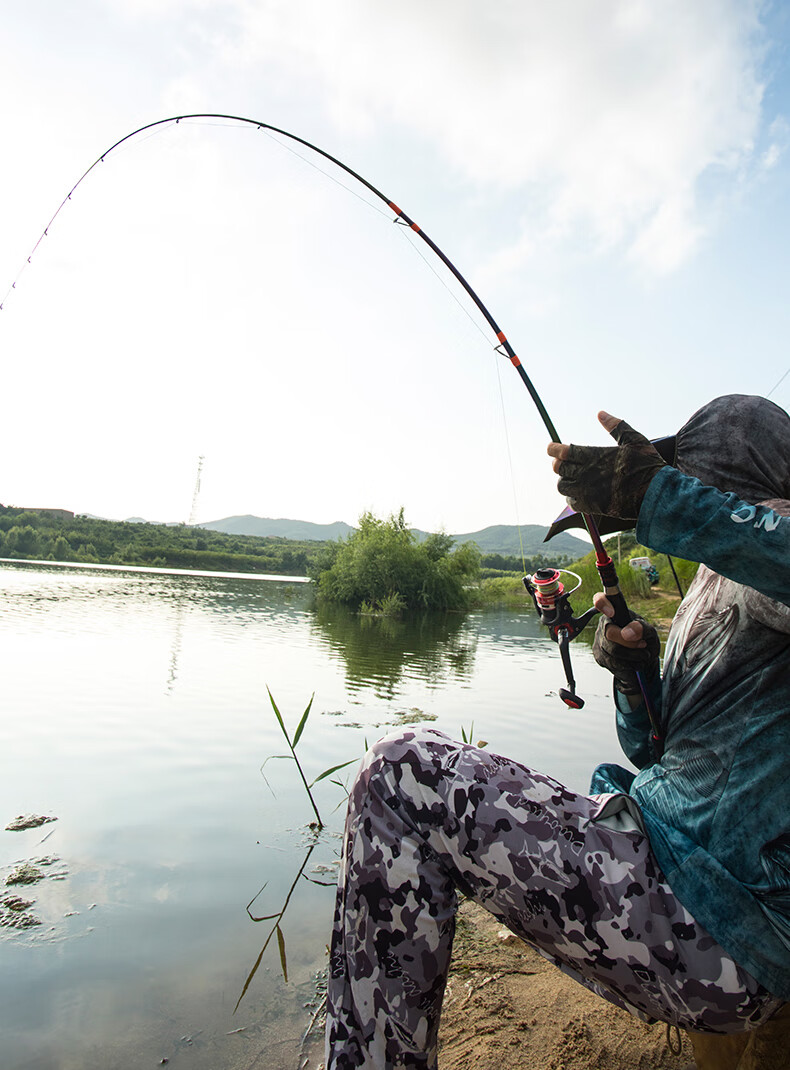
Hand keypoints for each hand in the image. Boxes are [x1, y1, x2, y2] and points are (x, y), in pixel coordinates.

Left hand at [547, 411, 666, 519]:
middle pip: (559, 468)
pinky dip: (571, 497)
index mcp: (594, 456)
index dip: (553, 449)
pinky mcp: (591, 506)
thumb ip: (616, 426)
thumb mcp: (634, 440)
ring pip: (562, 486)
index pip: (563, 452)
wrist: (654, 494)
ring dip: (564, 481)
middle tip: (560, 462)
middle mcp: (586, 474)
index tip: (551, 448)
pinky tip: (579, 493)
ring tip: (571, 477)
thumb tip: (601, 414)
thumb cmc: (647, 465)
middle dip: (557, 464)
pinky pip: (571, 502)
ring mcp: (587, 491)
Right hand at [592, 592, 659, 695]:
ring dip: (632, 656)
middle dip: (630, 643)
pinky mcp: (599, 656)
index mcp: (615, 612)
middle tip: (643, 645)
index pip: (601, 600)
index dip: (602, 603)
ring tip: (642, 654)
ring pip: (612, 651)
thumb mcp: (650, 633)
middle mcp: (604, 624)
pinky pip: (612, 663)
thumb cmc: (645, 640)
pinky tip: (633, 662)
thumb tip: (629, 631)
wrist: (644, 659)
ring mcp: (599, 641)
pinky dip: (628, 665)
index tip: (611, 612)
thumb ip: (642, 628)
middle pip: (610, 633)